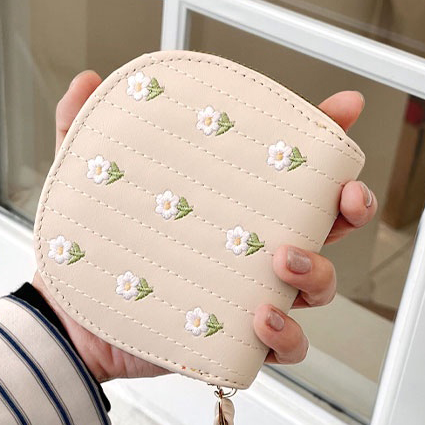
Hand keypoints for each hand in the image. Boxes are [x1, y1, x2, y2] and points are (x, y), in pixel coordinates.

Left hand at [32, 70, 376, 380]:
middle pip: (327, 226)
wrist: (73, 322)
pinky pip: (287, 345)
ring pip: (318, 284)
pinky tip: (263, 318)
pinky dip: (288, 334)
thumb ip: (83, 128)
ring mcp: (250, 294)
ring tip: (281, 260)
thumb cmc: (97, 250)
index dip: (328, 139)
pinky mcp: (236, 338)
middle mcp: (252, 249)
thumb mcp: (90, 183)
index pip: (291, 170)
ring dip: (316, 270)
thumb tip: (84, 79)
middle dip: (352, 207)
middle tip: (344, 198)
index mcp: (233, 205)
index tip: (346, 110)